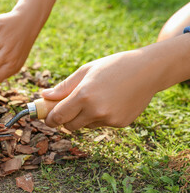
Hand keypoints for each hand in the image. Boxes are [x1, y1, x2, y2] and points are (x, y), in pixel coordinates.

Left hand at [42, 49, 164, 129]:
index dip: (49, 119)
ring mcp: (109, 119)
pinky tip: (110, 101)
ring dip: (83, 117)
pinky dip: (100, 116)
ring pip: (86, 126)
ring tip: (95, 98)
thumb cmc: (113, 66)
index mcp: (83, 96)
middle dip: (64, 120)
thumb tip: (45, 95)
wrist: (147, 70)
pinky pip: (102, 124)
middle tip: (66, 109)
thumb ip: (64, 86)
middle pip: (69, 126)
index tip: (46, 118)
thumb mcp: (85, 71)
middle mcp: (96, 111)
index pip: (58, 117)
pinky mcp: (120, 123)